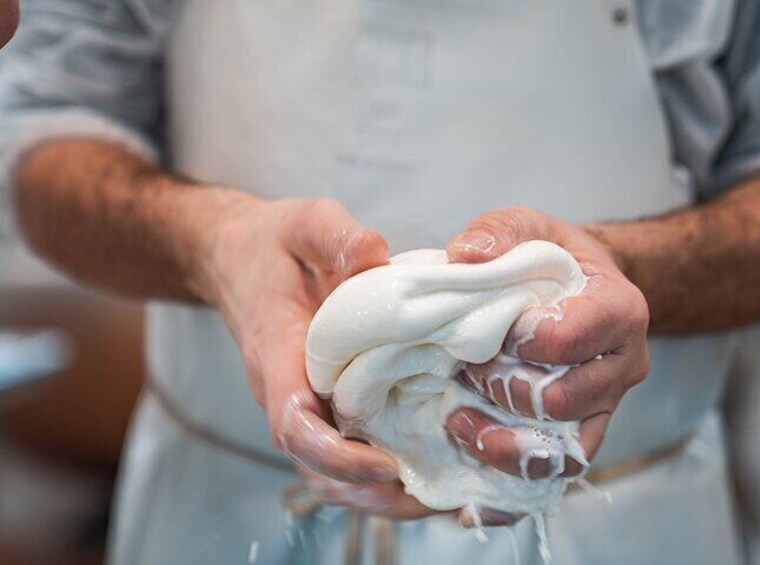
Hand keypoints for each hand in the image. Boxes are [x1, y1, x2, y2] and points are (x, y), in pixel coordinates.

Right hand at [201, 195, 435, 518]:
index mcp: (277, 353)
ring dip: (374, 492)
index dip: (335, 455)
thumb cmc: (270, 242)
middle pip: (314, 464)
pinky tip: (419, 471)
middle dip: (367, 492)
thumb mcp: (304, 221)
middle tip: (429, 499)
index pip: (294, 423)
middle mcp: (284, 389)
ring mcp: (299, 399)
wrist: (235, 256)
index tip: (384, 464)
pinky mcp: (316, 398)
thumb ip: (336, 235)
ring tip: (434, 498)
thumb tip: (376, 256)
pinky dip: (373, 470)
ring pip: (326, 467)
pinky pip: (339, 447)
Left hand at [444, 206, 649, 478]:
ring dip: (501, 444)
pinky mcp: (583, 435)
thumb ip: (497, 231)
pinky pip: (555, 475)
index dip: (518, 340)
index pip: (569, 338)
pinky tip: (469, 487)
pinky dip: (512, 486)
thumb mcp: (527, 227)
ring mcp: (605, 406)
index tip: (492, 331)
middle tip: (468, 370)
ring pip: (562, 452)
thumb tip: (463, 256)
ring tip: (457, 422)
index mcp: (618, 310)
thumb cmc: (553, 257)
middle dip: (503, 389)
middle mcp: (623, 366)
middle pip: (562, 401)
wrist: (579, 289)